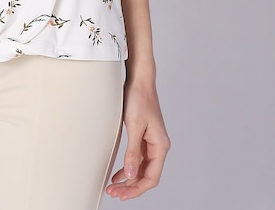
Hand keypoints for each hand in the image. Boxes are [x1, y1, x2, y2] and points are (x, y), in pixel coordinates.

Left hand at [106, 75, 169, 200]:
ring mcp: (151, 142)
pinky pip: (138, 159)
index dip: (137, 189)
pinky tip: (119, 174)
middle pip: (146, 175)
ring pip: (141, 168)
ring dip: (129, 179)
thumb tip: (131, 175)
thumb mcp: (134, 127)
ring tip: (114, 187)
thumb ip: (133, 153)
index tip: (122, 195)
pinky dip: (128, 168)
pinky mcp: (143, 136)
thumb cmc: (139, 99)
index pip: (151, 177)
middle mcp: (158, 146)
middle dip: (131, 187)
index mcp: (160, 146)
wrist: (139, 80)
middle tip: (114, 193)